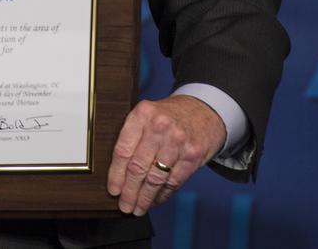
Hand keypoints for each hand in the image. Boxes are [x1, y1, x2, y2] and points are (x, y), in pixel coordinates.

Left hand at [106, 94, 224, 215]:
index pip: (123, 150)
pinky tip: (156, 200)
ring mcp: (178, 140)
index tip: (113, 190)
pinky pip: (174, 181)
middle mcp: (159, 126)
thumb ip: (132, 137)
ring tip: (138, 208)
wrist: (203, 110)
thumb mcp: (147, 115)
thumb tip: (117, 173)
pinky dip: (163, 195)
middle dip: (129, 191)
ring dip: (145, 197)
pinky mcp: (193, 154)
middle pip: (138, 166)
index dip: (116, 174)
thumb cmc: (169, 116)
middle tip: (124, 205)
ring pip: (156, 178)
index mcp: (142, 114)